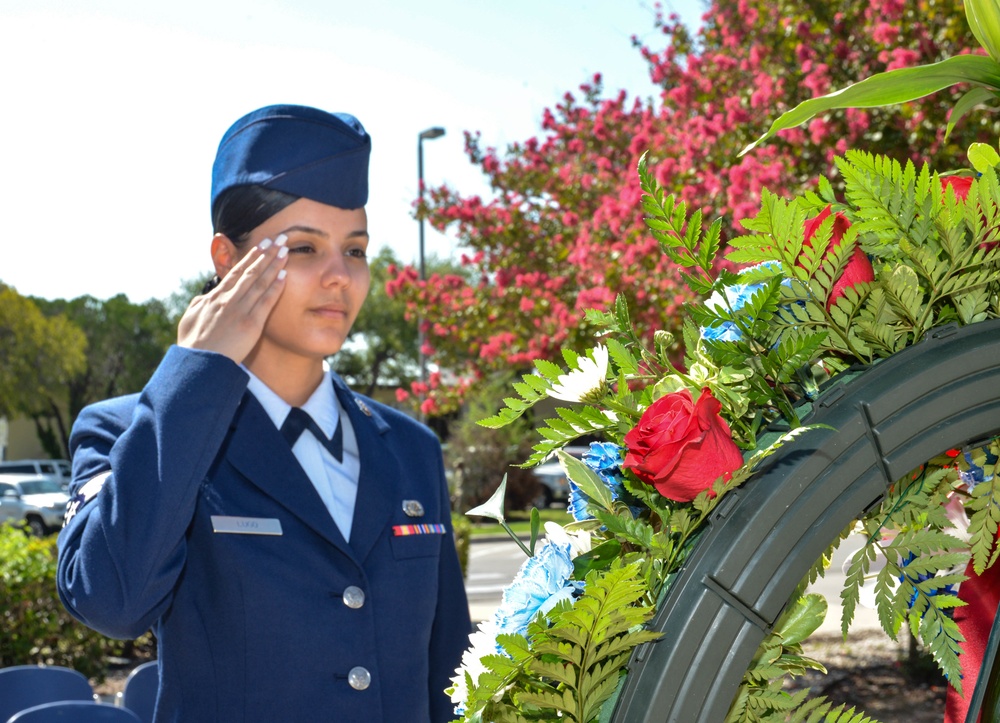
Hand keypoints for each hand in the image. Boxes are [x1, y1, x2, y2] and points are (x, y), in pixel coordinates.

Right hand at [177, 235, 288, 361]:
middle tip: (279, 238)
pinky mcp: (251, 324)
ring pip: (259, 282)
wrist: (198, 365)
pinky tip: (285, 275)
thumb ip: (200, 305)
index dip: (250, 258)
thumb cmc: (193, 346)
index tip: (261, 246)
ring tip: (285, 250)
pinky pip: (266, 302)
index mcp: (214, 298)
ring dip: (274, 265)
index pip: (236, 273)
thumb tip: (205, 298)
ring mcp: (240, 311)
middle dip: (266, 253)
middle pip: (251, 271)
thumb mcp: (191, 319)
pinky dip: (276, 287)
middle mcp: (228, 300)